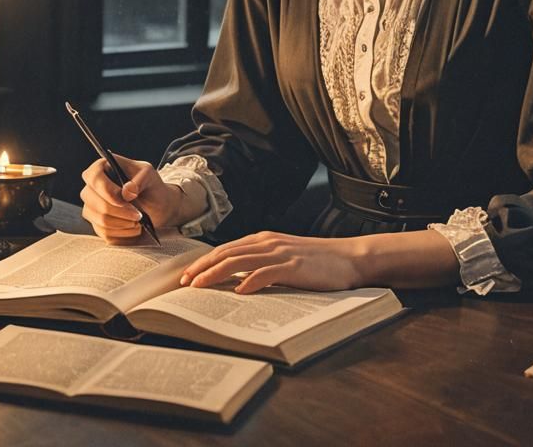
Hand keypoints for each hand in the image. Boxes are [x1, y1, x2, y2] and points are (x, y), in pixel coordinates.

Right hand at [80, 155, 180, 242]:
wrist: (156, 206)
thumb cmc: (150, 186)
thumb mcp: (150, 176)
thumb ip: (140, 179)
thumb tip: (126, 192)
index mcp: (103, 168)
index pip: (93, 176)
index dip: (106, 189)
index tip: (125, 199)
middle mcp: (92, 187)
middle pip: (93, 201)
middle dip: (119, 210)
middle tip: (139, 214)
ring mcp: (93, 207)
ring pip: (100, 219)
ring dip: (123, 222)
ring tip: (139, 220)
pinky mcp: (98, 225)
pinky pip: (105, 233)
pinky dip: (123, 232)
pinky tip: (135, 228)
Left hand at [178, 231, 365, 293]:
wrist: (349, 258)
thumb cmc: (317, 262)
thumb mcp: (284, 258)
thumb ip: (262, 264)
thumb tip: (236, 281)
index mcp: (263, 240)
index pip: (226, 249)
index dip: (204, 262)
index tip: (187, 276)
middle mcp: (268, 243)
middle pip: (226, 253)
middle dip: (202, 268)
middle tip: (183, 284)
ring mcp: (280, 253)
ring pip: (239, 262)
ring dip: (216, 274)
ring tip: (199, 287)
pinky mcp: (293, 266)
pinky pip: (266, 274)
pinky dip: (250, 282)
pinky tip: (238, 293)